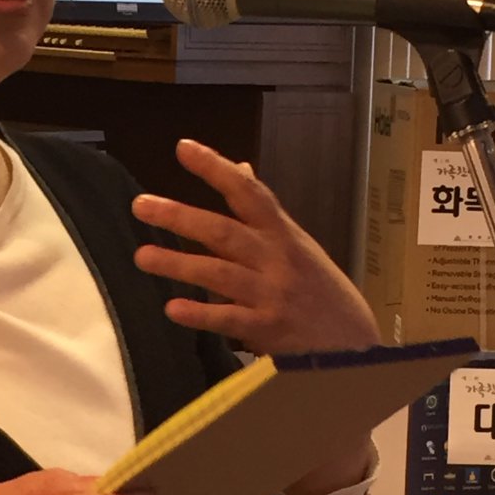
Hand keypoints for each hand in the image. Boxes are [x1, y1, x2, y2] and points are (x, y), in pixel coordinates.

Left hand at [131, 138, 379, 358]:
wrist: (354, 346)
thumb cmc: (322, 291)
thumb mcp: (299, 244)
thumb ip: (265, 212)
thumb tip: (241, 168)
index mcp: (283, 234)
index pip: (248, 192)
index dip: (216, 168)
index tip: (183, 148)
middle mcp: (276, 258)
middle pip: (223, 231)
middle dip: (180, 216)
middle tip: (140, 205)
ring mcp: (272, 294)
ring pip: (219, 273)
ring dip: (178, 264)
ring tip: (142, 256)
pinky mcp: (268, 329)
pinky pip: (229, 319)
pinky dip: (201, 313)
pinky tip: (173, 309)